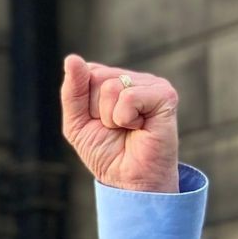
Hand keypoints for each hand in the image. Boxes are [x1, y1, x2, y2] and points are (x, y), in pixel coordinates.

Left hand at [60, 55, 179, 193]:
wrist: (128, 180)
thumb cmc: (106, 153)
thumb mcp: (77, 123)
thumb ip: (72, 92)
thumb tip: (73, 58)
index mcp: (113, 81)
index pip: (85, 72)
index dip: (83, 102)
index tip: (95, 122)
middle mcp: (132, 78)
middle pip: (97, 78)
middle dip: (96, 111)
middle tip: (114, 128)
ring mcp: (151, 84)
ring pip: (111, 87)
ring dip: (111, 117)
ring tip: (127, 129)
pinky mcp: (165, 94)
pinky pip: (129, 96)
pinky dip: (126, 118)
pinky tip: (139, 128)